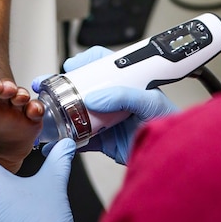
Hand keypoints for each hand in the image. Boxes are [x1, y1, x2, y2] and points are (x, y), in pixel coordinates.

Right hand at [34, 46, 178, 165]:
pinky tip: (56, 140)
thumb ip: (126, 97)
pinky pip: (81, 138)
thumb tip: (95, 98)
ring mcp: (108, 120)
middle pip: (84, 87)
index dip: (85, 61)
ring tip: (45, 112)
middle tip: (46, 86)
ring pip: (78, 112)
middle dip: (63, 85)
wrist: (175, 160)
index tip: (71, 66)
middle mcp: (115, 99)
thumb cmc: (173, 126)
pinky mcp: (104, 142)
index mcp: (128, 83)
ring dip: (60, 111)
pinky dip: (67, 139)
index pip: (103, 63)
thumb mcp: (152, 103)